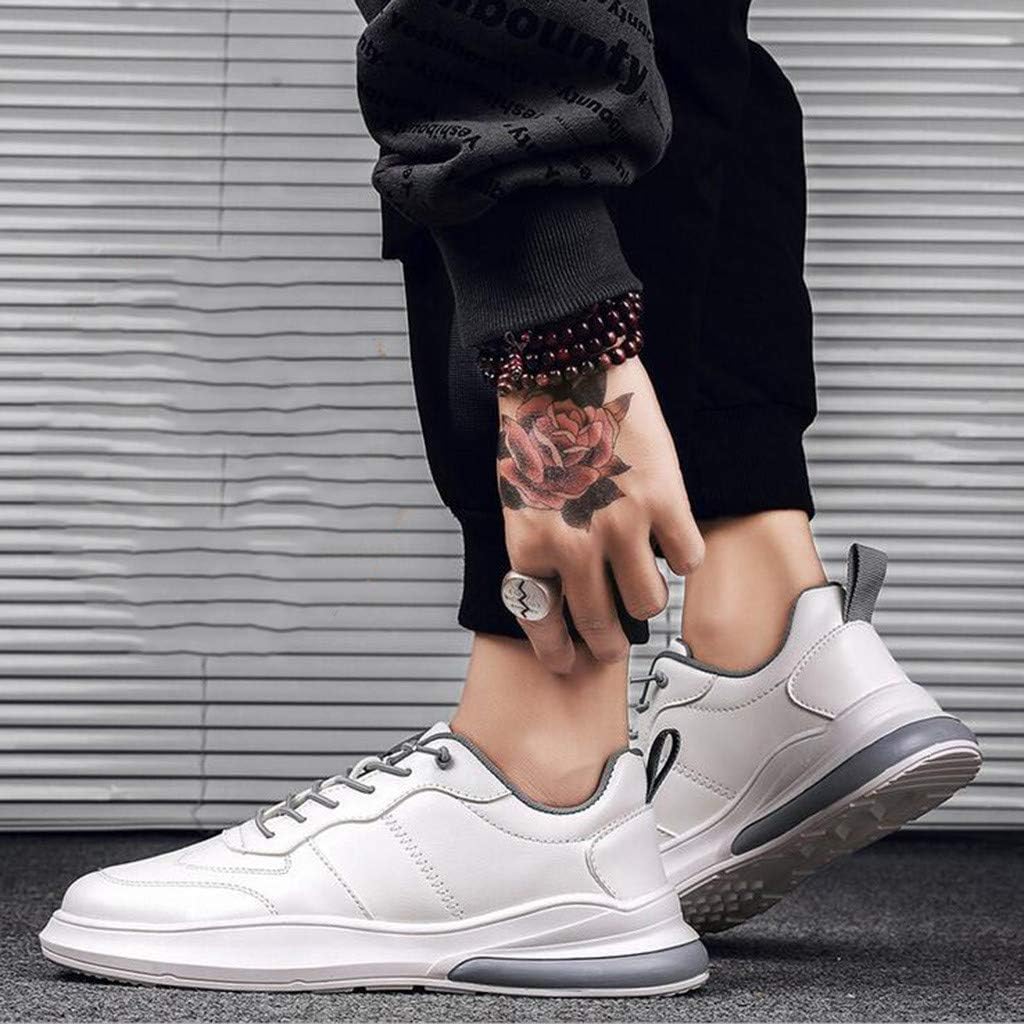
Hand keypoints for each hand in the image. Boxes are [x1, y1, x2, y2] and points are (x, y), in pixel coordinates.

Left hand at [497, 358, 703, 672]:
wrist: (562, 370)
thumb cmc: (535, 429)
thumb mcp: (517, 500)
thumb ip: (541, 548)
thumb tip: (567, 588)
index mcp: (530, 547)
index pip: (544, 622)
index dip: (559, 651)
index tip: (569, 662)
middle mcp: (575, 547)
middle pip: (601, 625)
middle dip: (608, 646)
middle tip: (615, 648)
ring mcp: (621, 526)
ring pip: (649, 602)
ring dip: (647, 598)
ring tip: (642, 580)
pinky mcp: (663, 500)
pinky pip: (687, 559)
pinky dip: (682, 555)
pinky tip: (671, 539)